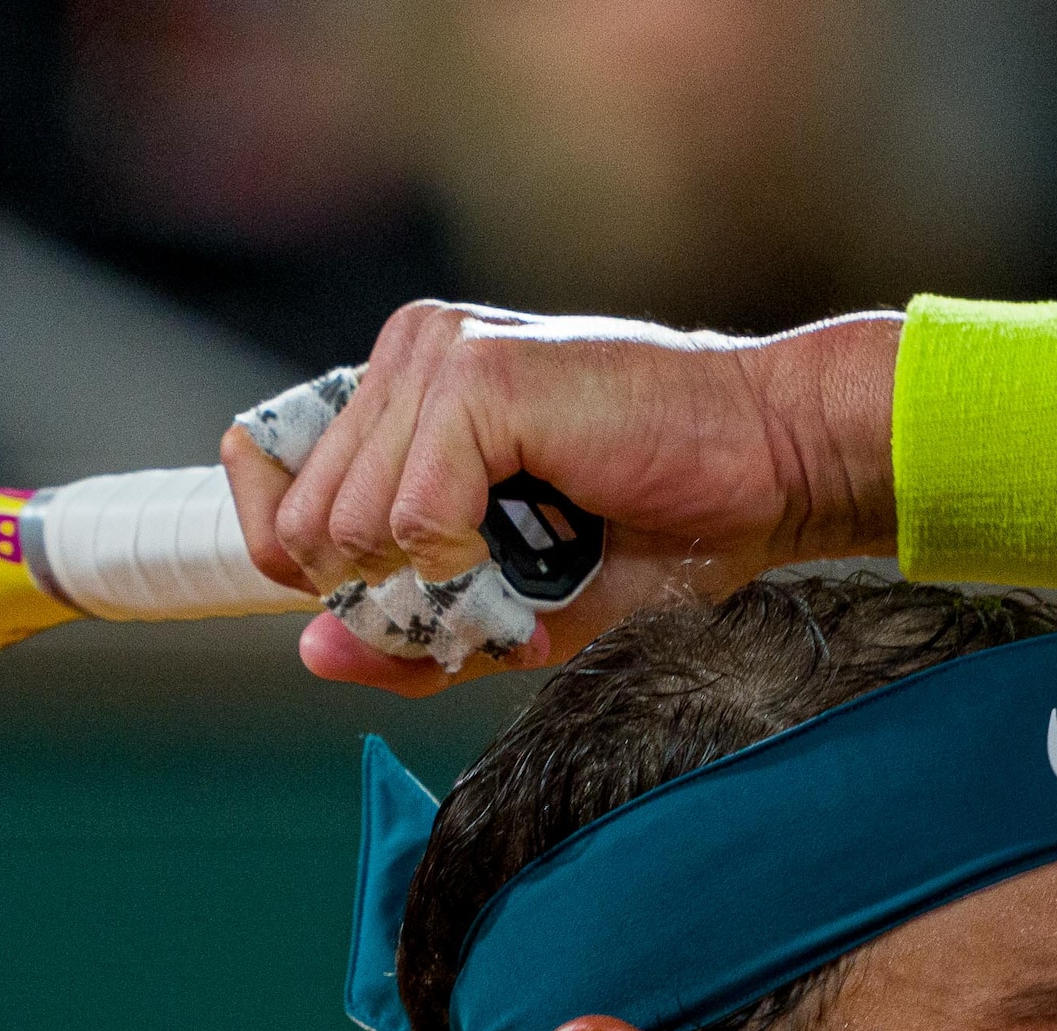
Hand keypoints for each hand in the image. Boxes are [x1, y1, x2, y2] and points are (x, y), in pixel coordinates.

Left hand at [227, 302, 899, 694]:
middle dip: (387, 599)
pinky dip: (468, 565)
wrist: (773, 466)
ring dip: (436, 587)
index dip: (317, 574)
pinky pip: (411, 518)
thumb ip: (415, 628)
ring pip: (350, 527)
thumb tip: (313, 650)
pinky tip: (539, 546)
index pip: (284, 493)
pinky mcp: (478, 376)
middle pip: (308, 527)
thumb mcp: (519, 605)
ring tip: (529, 568)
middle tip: (491, 598)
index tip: (391, 606)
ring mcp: (438, 356)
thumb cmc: (665, 526)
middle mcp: (409, 355)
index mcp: (407, 389)